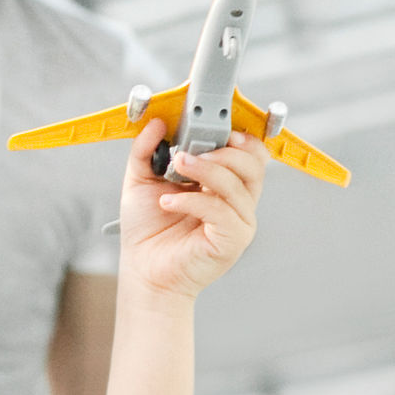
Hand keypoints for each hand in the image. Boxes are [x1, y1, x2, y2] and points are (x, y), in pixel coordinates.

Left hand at [118, 123, 262, 303]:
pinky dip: (194, 201)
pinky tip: (169, 201)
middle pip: (253, 165)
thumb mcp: (140, 180)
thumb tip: (157, 123)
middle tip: (192, 149)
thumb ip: (146, 150)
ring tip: (178, 164)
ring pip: (238, 185)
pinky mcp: (231, 240)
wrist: (143, 270)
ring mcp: (237, 221)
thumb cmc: (148, 230)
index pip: (248, 154)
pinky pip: (222, 212)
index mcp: (222, 183)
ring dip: (207, 169)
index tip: (215, 124)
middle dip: (224, 150)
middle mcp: (236, 201)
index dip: (238, 137)